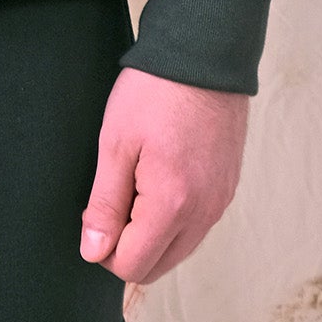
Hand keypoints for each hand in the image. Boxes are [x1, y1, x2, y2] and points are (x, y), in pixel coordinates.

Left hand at [78, 65, 248, 282]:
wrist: (203, 55)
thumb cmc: (154, 93)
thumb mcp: (115, 144)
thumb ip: (104, 204)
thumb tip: (94, 252)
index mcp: (173, 206)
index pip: (133, 266)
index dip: (103, 250)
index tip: (94, 215)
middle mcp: (204, 213)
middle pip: (158, 266)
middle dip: (128, 248)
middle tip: (111, 201)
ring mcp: (221, 202)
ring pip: (179, 249)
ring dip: (151, 235)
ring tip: (134, 185)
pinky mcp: (228, 188)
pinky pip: (197, 226)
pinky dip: (173, 219)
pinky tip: (157, 180)